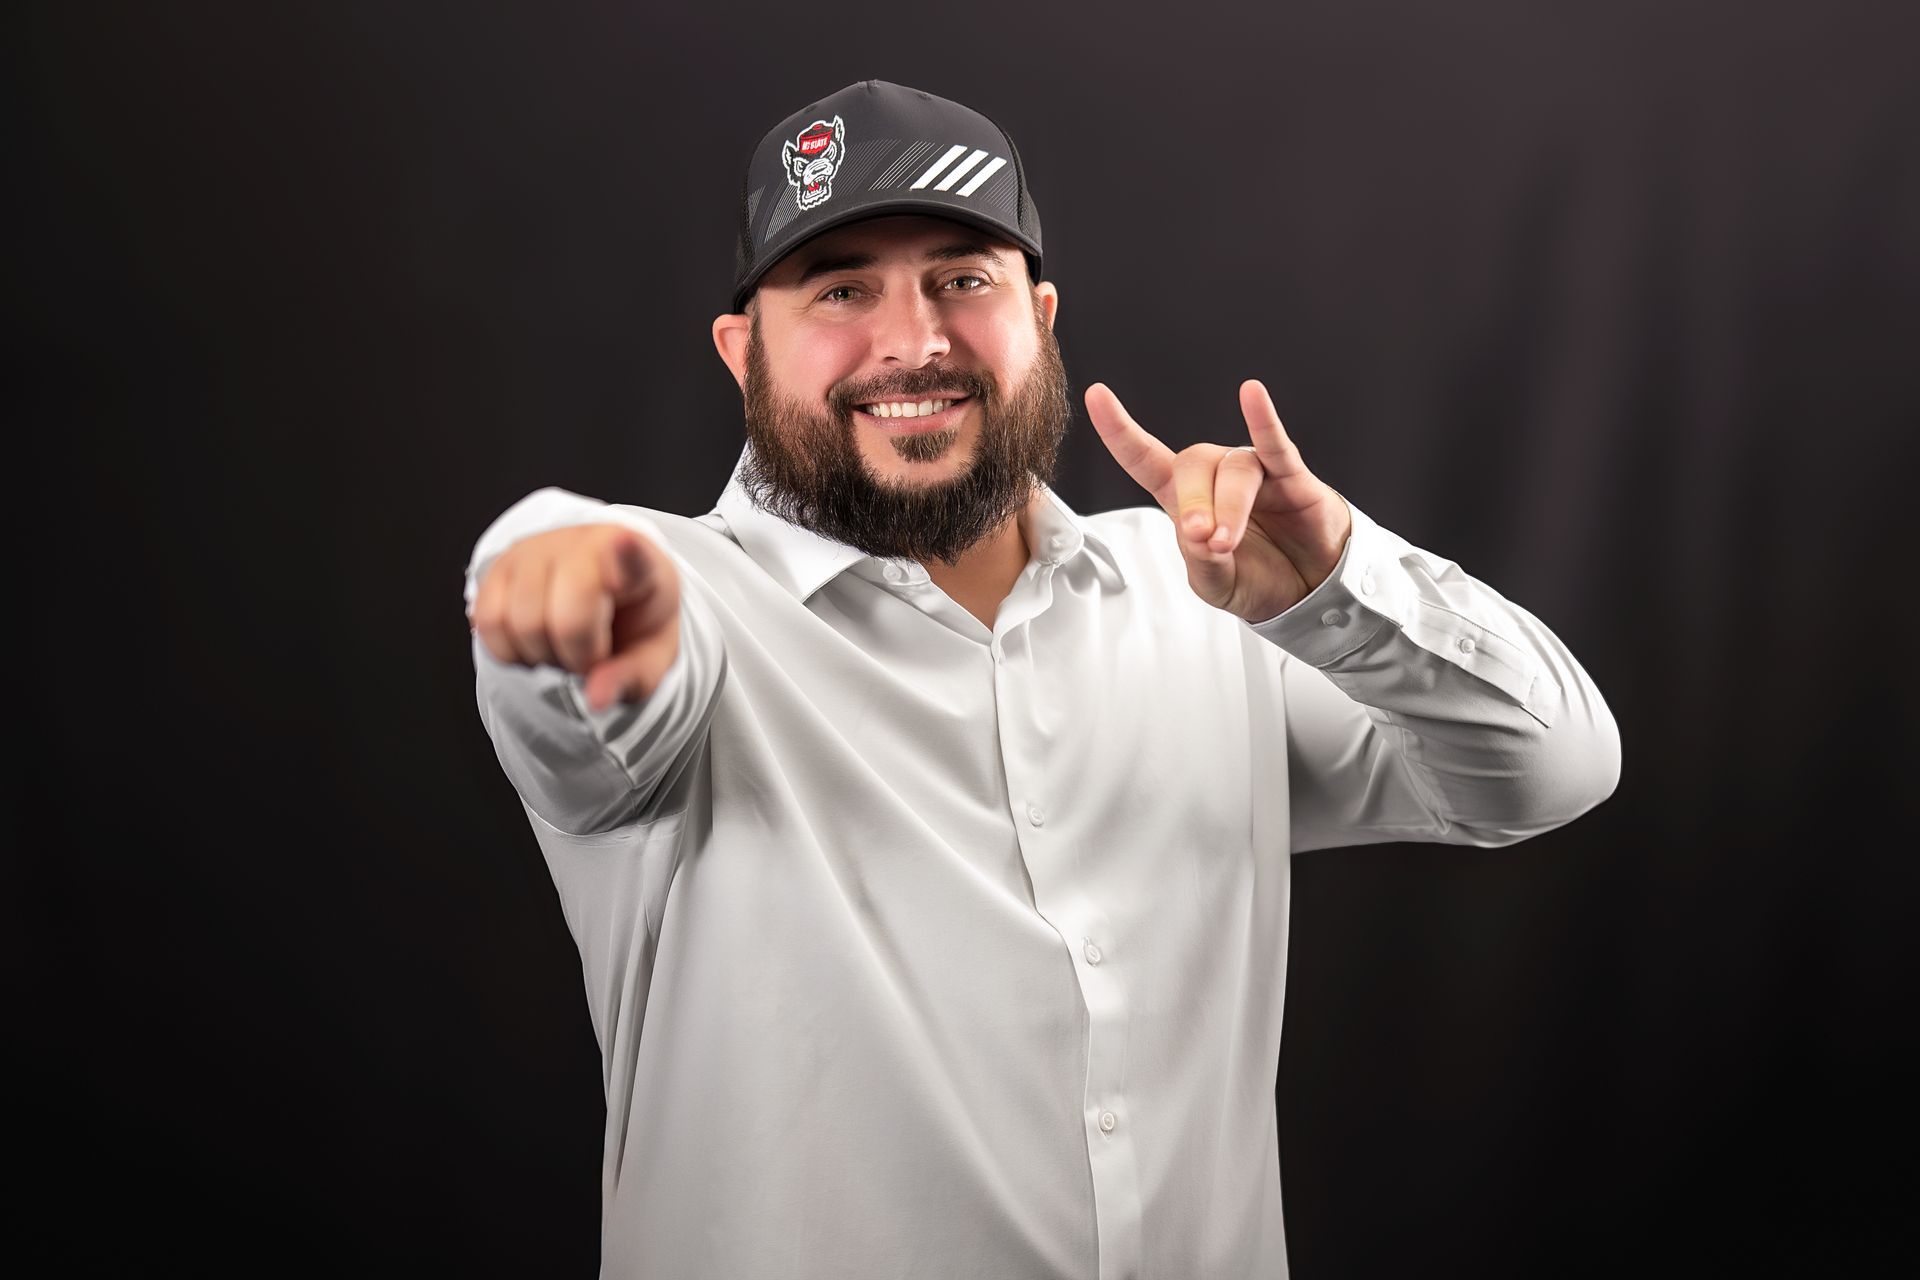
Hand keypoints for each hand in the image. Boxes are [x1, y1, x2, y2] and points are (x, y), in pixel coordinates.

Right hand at [470, 523, 681, 711]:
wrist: (605, 596)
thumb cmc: (632, 623)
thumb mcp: (650, 657)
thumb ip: (629, 678)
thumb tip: (597, 699)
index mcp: (641, 563)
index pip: (633, 555)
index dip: (626, 553)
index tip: (625, 543)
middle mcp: (585, 544)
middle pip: (567, 620)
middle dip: (577, 657)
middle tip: (592, 653)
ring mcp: (536, 550)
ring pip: (521, 623)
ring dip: (541, 654)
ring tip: (564, 644)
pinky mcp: (500, 565)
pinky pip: (488, 622)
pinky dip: (509, 650)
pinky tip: (535, 642)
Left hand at [1084, 379, 1352, 622]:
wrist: (1310, 590)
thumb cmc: (1258, 577)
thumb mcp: (1217, 585)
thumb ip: (1203, 565)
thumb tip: (1201, 537)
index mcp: (1186, 501)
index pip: (1145, 459)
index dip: (1120, 430)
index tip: (1096, 395)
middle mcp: (1217, 477)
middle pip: (1193, 464)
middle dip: (1194, 502)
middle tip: (1202, 539)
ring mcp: (1256, 473)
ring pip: (1234, 470)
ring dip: (1228, 507)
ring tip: (1226, 543)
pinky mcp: (1292, 477)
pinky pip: (1275, 445)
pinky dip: (1263, 420)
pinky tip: (1252, 394)